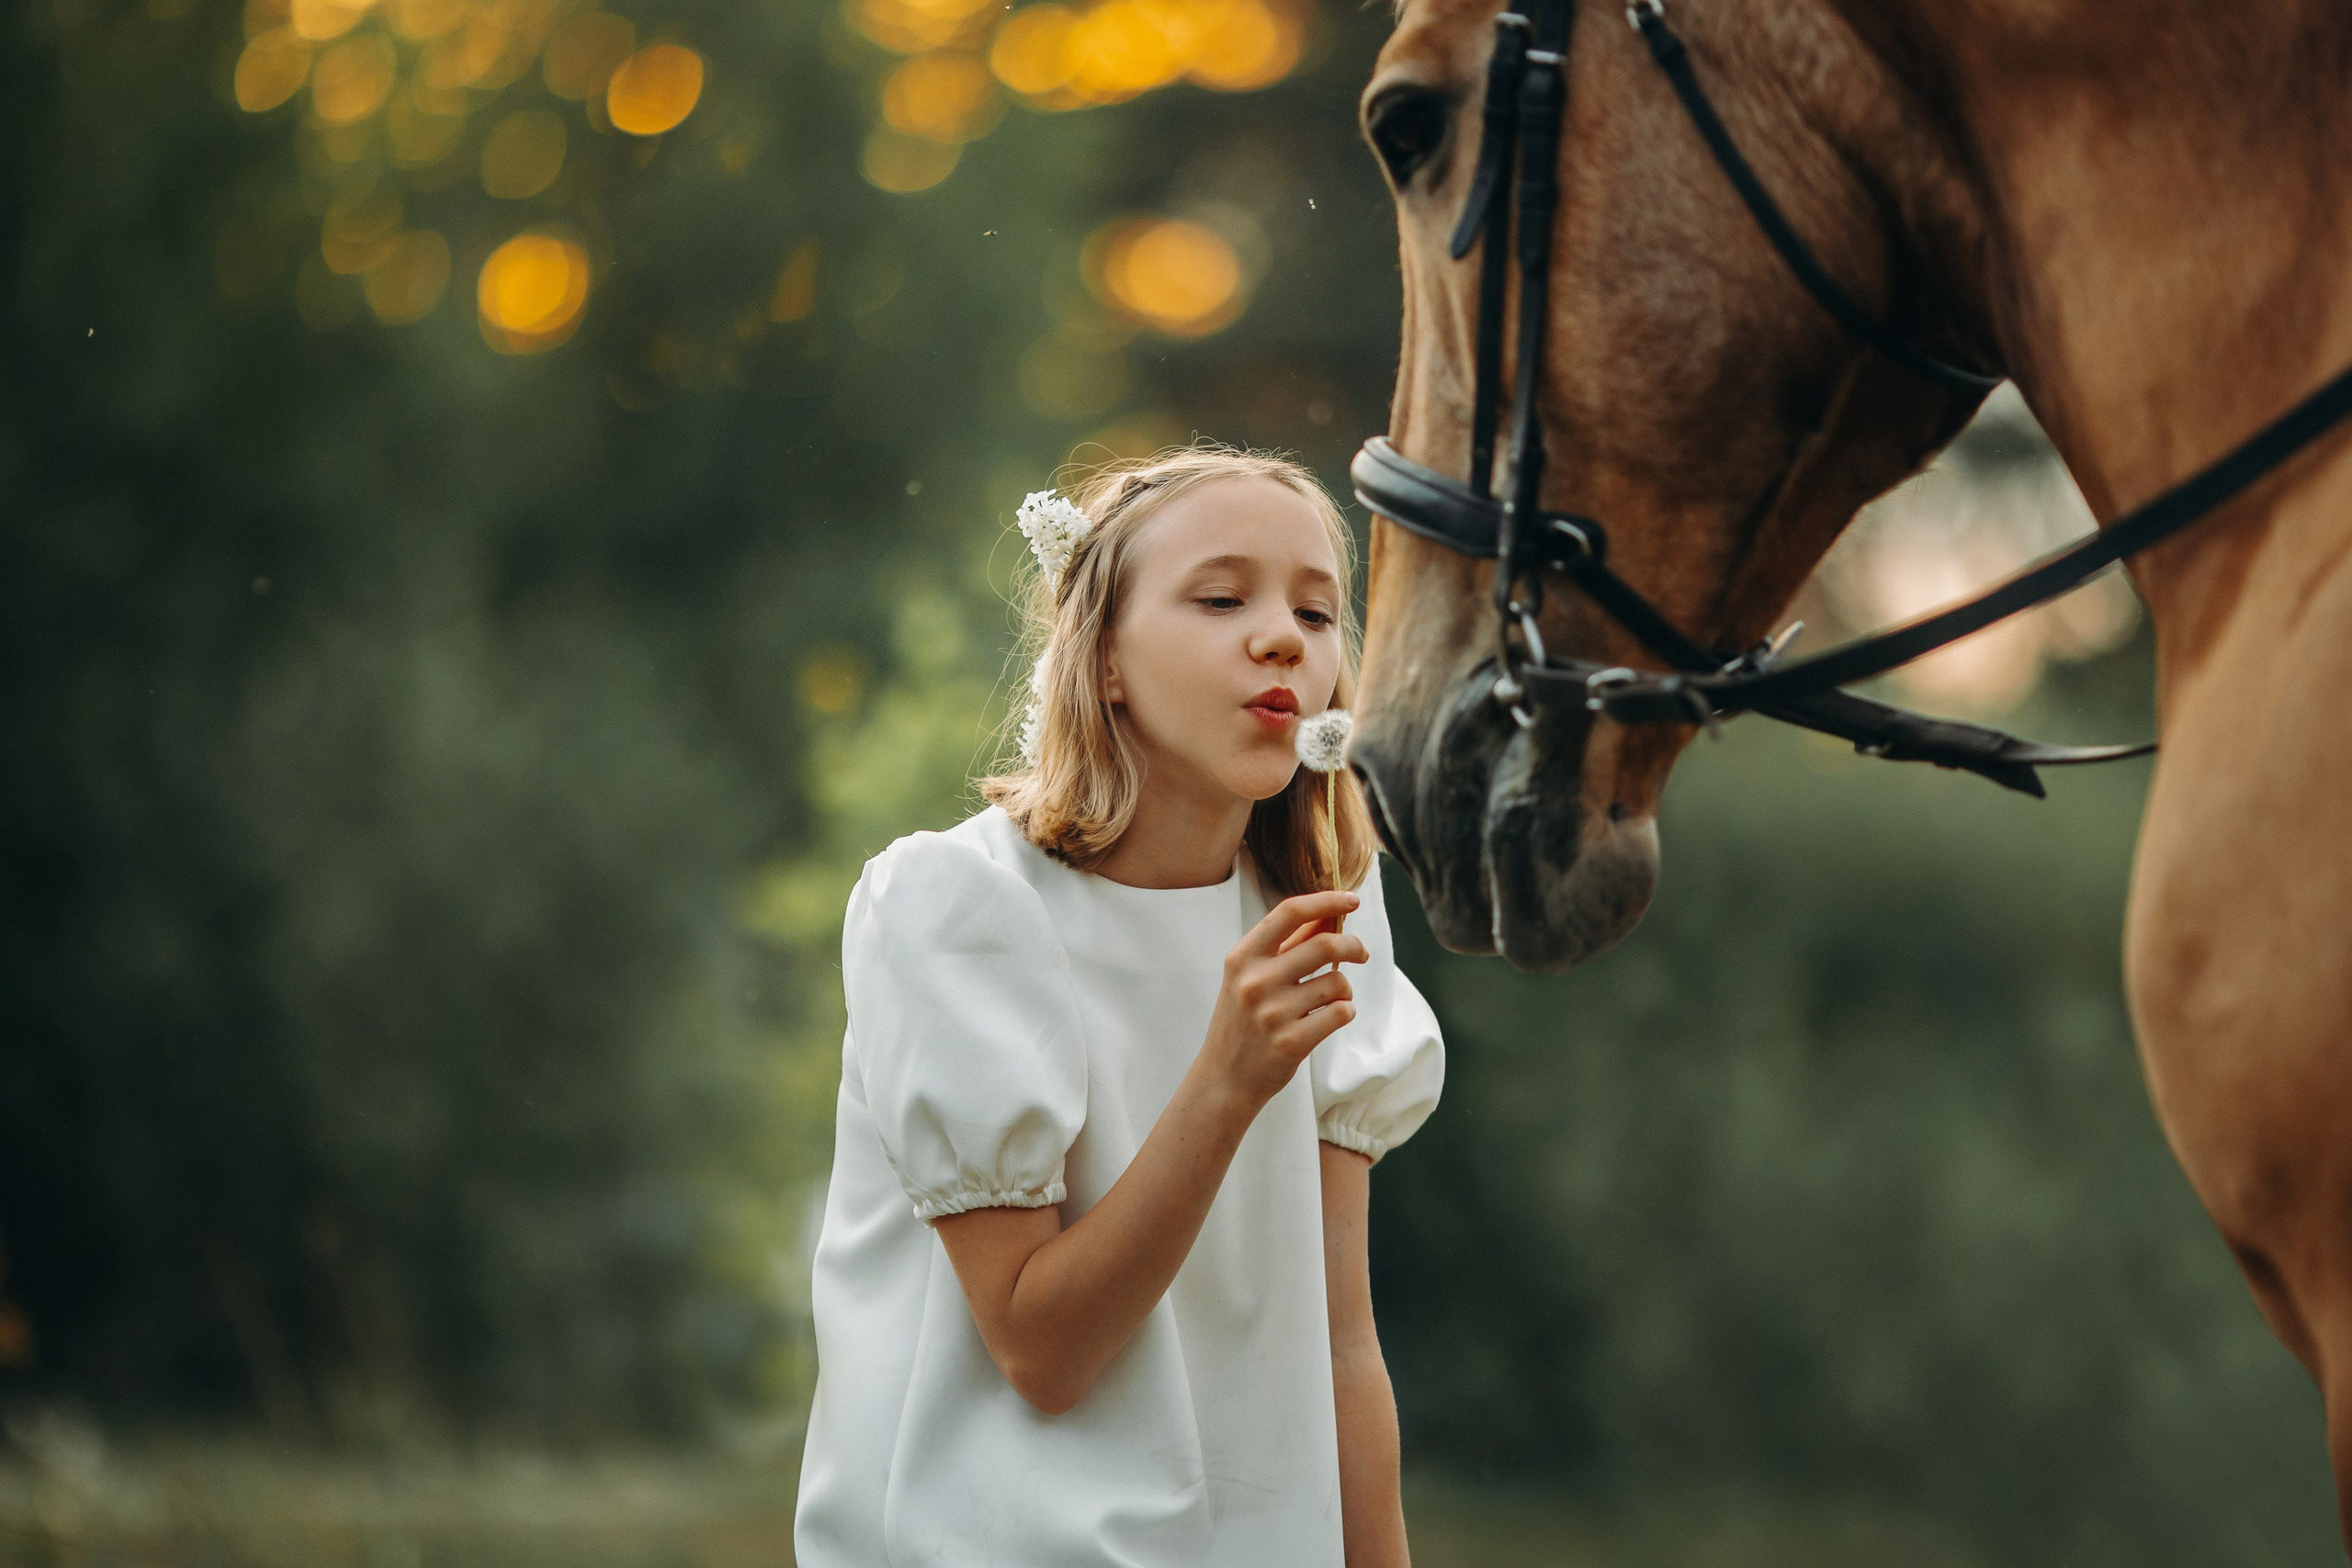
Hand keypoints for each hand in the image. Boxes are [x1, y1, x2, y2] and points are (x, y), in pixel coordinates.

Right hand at [1198, 890, 1369, 1112]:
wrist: (1224, 1078)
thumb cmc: (1242, 1021)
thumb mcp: (1250, 976)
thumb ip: (1286, 945)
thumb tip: (1328, 913)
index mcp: (1242, 957)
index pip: (1290, 912)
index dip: (1327, 900)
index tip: (1352, 900)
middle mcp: (1255, 981)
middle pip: (1324, 944)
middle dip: (1353, 946)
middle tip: (1361, 953)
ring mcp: (1272, 1013)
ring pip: (1338, 982)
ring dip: (1345, 988)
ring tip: (1332, 999)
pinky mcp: (1291, 1042)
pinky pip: (1341, 1012)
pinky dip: (1345, 1012)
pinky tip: (1329, 1019)